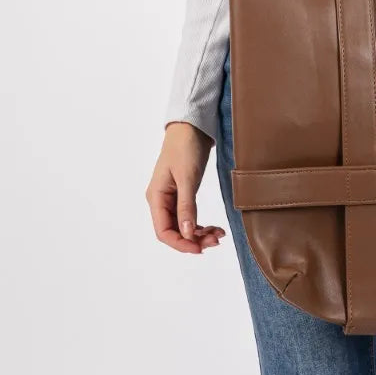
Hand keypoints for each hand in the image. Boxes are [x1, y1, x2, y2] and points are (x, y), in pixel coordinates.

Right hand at [145, 123, 225, 253]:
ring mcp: (172, 198)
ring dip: (199, 234)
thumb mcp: (187, 177)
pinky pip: (189, 217)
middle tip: (217, 240)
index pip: (163, 231)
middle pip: (174, 231)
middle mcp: (161, 201)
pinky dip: (201, 224)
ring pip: (183, 226)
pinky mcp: (183, 194)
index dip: (181, 243)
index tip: (200, 248)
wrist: (192, 126)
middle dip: (194, 240)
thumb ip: (186, 206)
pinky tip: (214, 227)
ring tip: (219, 235)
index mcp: (156, 197)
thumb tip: (187, 234)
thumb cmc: (185, 147)